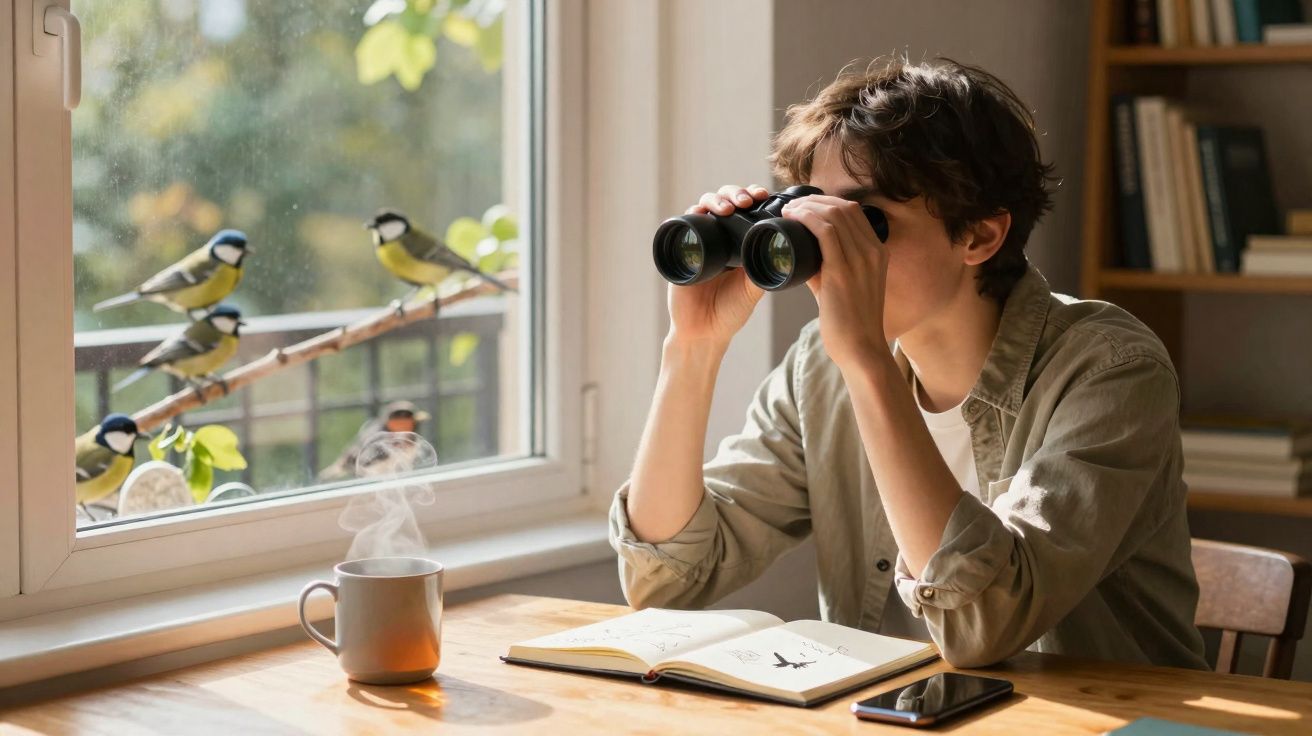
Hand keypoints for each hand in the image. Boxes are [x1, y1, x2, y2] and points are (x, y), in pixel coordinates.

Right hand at [665, 184, 770, 345]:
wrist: (703, 332)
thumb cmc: (729, 312)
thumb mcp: (752, 290)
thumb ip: (762, 271)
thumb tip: (777, 251)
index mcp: (739, 242)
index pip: (745, 208)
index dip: (753, 195)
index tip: (763, 195)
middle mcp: (718, 236)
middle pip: (725, 200)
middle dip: (736, 193)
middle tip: (747, 199)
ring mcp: (698, 240)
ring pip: (704, 206)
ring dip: (716, 200)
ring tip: (728, 208)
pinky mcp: (680, 249)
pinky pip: (682, 224)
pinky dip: (690, 214)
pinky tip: (699, 212)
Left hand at [782, 194, 891, 370]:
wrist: (861, 349)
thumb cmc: (850, 323)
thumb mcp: (843, 286)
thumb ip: (825, 267)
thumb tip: (801, 254)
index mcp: (878, 252)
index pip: (854, 212)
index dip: (827, 203)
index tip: (806, 207)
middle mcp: (873, 251)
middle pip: (843, 207)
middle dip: (814, 201)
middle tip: (792, 207)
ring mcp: (861, 259)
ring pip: (833, 214)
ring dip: (807, 207)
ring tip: (788, 212)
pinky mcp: (843, 271)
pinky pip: (824, 232)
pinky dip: (806, 219)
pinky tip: (792, 219)